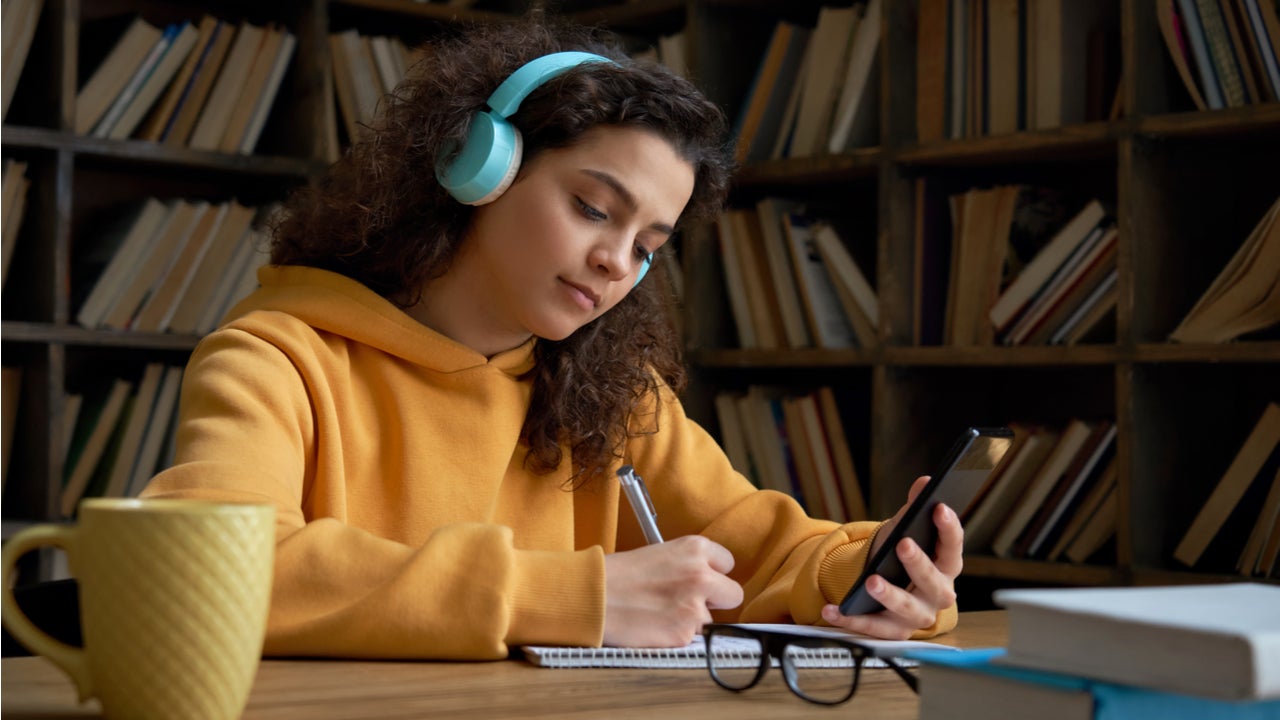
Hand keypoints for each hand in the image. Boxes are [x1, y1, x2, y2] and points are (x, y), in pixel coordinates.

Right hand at [602, 535, 742, 647]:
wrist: (591, 597)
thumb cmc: (617, 574)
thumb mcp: (660, 553)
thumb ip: (689, 564)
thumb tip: (708, 582)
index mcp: (695, 548)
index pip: (728, 563)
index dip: (713, 574)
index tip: (700, 580)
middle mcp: (701, 575)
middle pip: (733, 594)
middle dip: (715, 601)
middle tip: (688, 602)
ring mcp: (695, 607)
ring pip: (710, 620)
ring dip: (691, 621)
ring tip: (659, 614)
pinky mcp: (684, 634)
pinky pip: (692, 639)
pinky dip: (676, 637)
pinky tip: (655, 626)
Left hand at [819, 475, 961, 638]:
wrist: (890, 588)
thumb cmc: (902, 556)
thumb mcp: (905, 530)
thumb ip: (914, 509)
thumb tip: (924, 483)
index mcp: (946, 567)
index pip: (954, 548)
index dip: (949, 529)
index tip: (939, 508)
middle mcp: (937, 595)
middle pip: (933, 583)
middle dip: (919, 563)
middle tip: (903, 543)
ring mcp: (916, 615)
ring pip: (906, 609)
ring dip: (890, 595)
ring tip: (871, 581)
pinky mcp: (892, 630)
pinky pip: (873, 627)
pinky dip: (852, 619)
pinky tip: (832, 608)